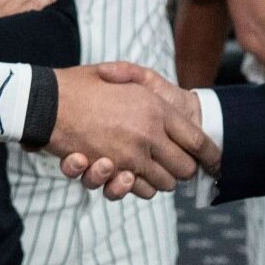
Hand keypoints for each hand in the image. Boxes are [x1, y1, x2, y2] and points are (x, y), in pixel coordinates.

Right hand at [47, 62, 210, 198]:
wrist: (47, 101)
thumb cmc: (85, 84)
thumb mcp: (124, 73)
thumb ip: (150, 85)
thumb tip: (175, 104)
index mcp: (157, 109)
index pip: (198, 141)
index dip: (211, 154)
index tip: (216, 162)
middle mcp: (150, 134)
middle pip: (185, 169)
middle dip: (182, 169)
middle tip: (174, 163)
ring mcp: (131, 156)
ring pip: (163, 184)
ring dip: (158, 179)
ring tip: (148, 167)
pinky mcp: (111, 172)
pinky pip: (138, 190)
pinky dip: (135, 186)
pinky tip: (128, 173)